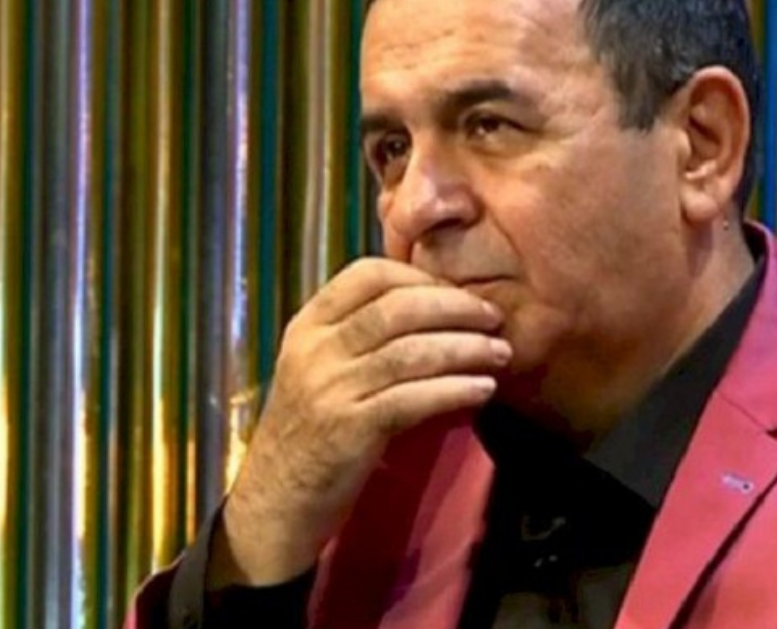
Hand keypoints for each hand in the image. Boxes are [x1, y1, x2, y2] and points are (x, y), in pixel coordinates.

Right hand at [209, 258, 510, 586]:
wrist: (276, 502)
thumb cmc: (310, 432)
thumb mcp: (318, 370)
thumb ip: (358, 336)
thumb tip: (434, 306)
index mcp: (308, 325)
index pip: (368, 274)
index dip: (421, 276)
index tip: (458, 292)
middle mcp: (315, 350)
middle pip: (398, 307)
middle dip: (455, 307)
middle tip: (494, 317)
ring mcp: (329, 389)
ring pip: (411, 351)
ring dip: (466, 348)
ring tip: (500, 352)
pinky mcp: (349, 429)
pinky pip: (413, 398)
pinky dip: (455, 389)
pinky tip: (482, 389)